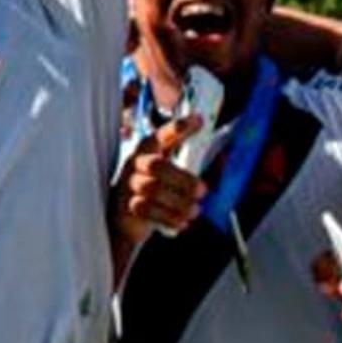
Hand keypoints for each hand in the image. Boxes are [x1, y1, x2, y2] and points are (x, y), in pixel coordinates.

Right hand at [112, 114, 207, 245]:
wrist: (124, 215)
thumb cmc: (153, 188)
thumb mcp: (168, 171)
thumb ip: (188, 160)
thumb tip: (217, 153)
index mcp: (148, 150)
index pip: (161, 135)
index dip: (177, 128)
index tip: (198, 121)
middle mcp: (136, 164)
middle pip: (156, 165)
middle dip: (182, 179)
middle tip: (202, 191)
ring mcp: (129, 184)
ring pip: (152, 189)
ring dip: (178, 202)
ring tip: (194, 210)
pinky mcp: (128, 206)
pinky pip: (148, 211)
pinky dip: (169, 217)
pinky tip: (182, 221)